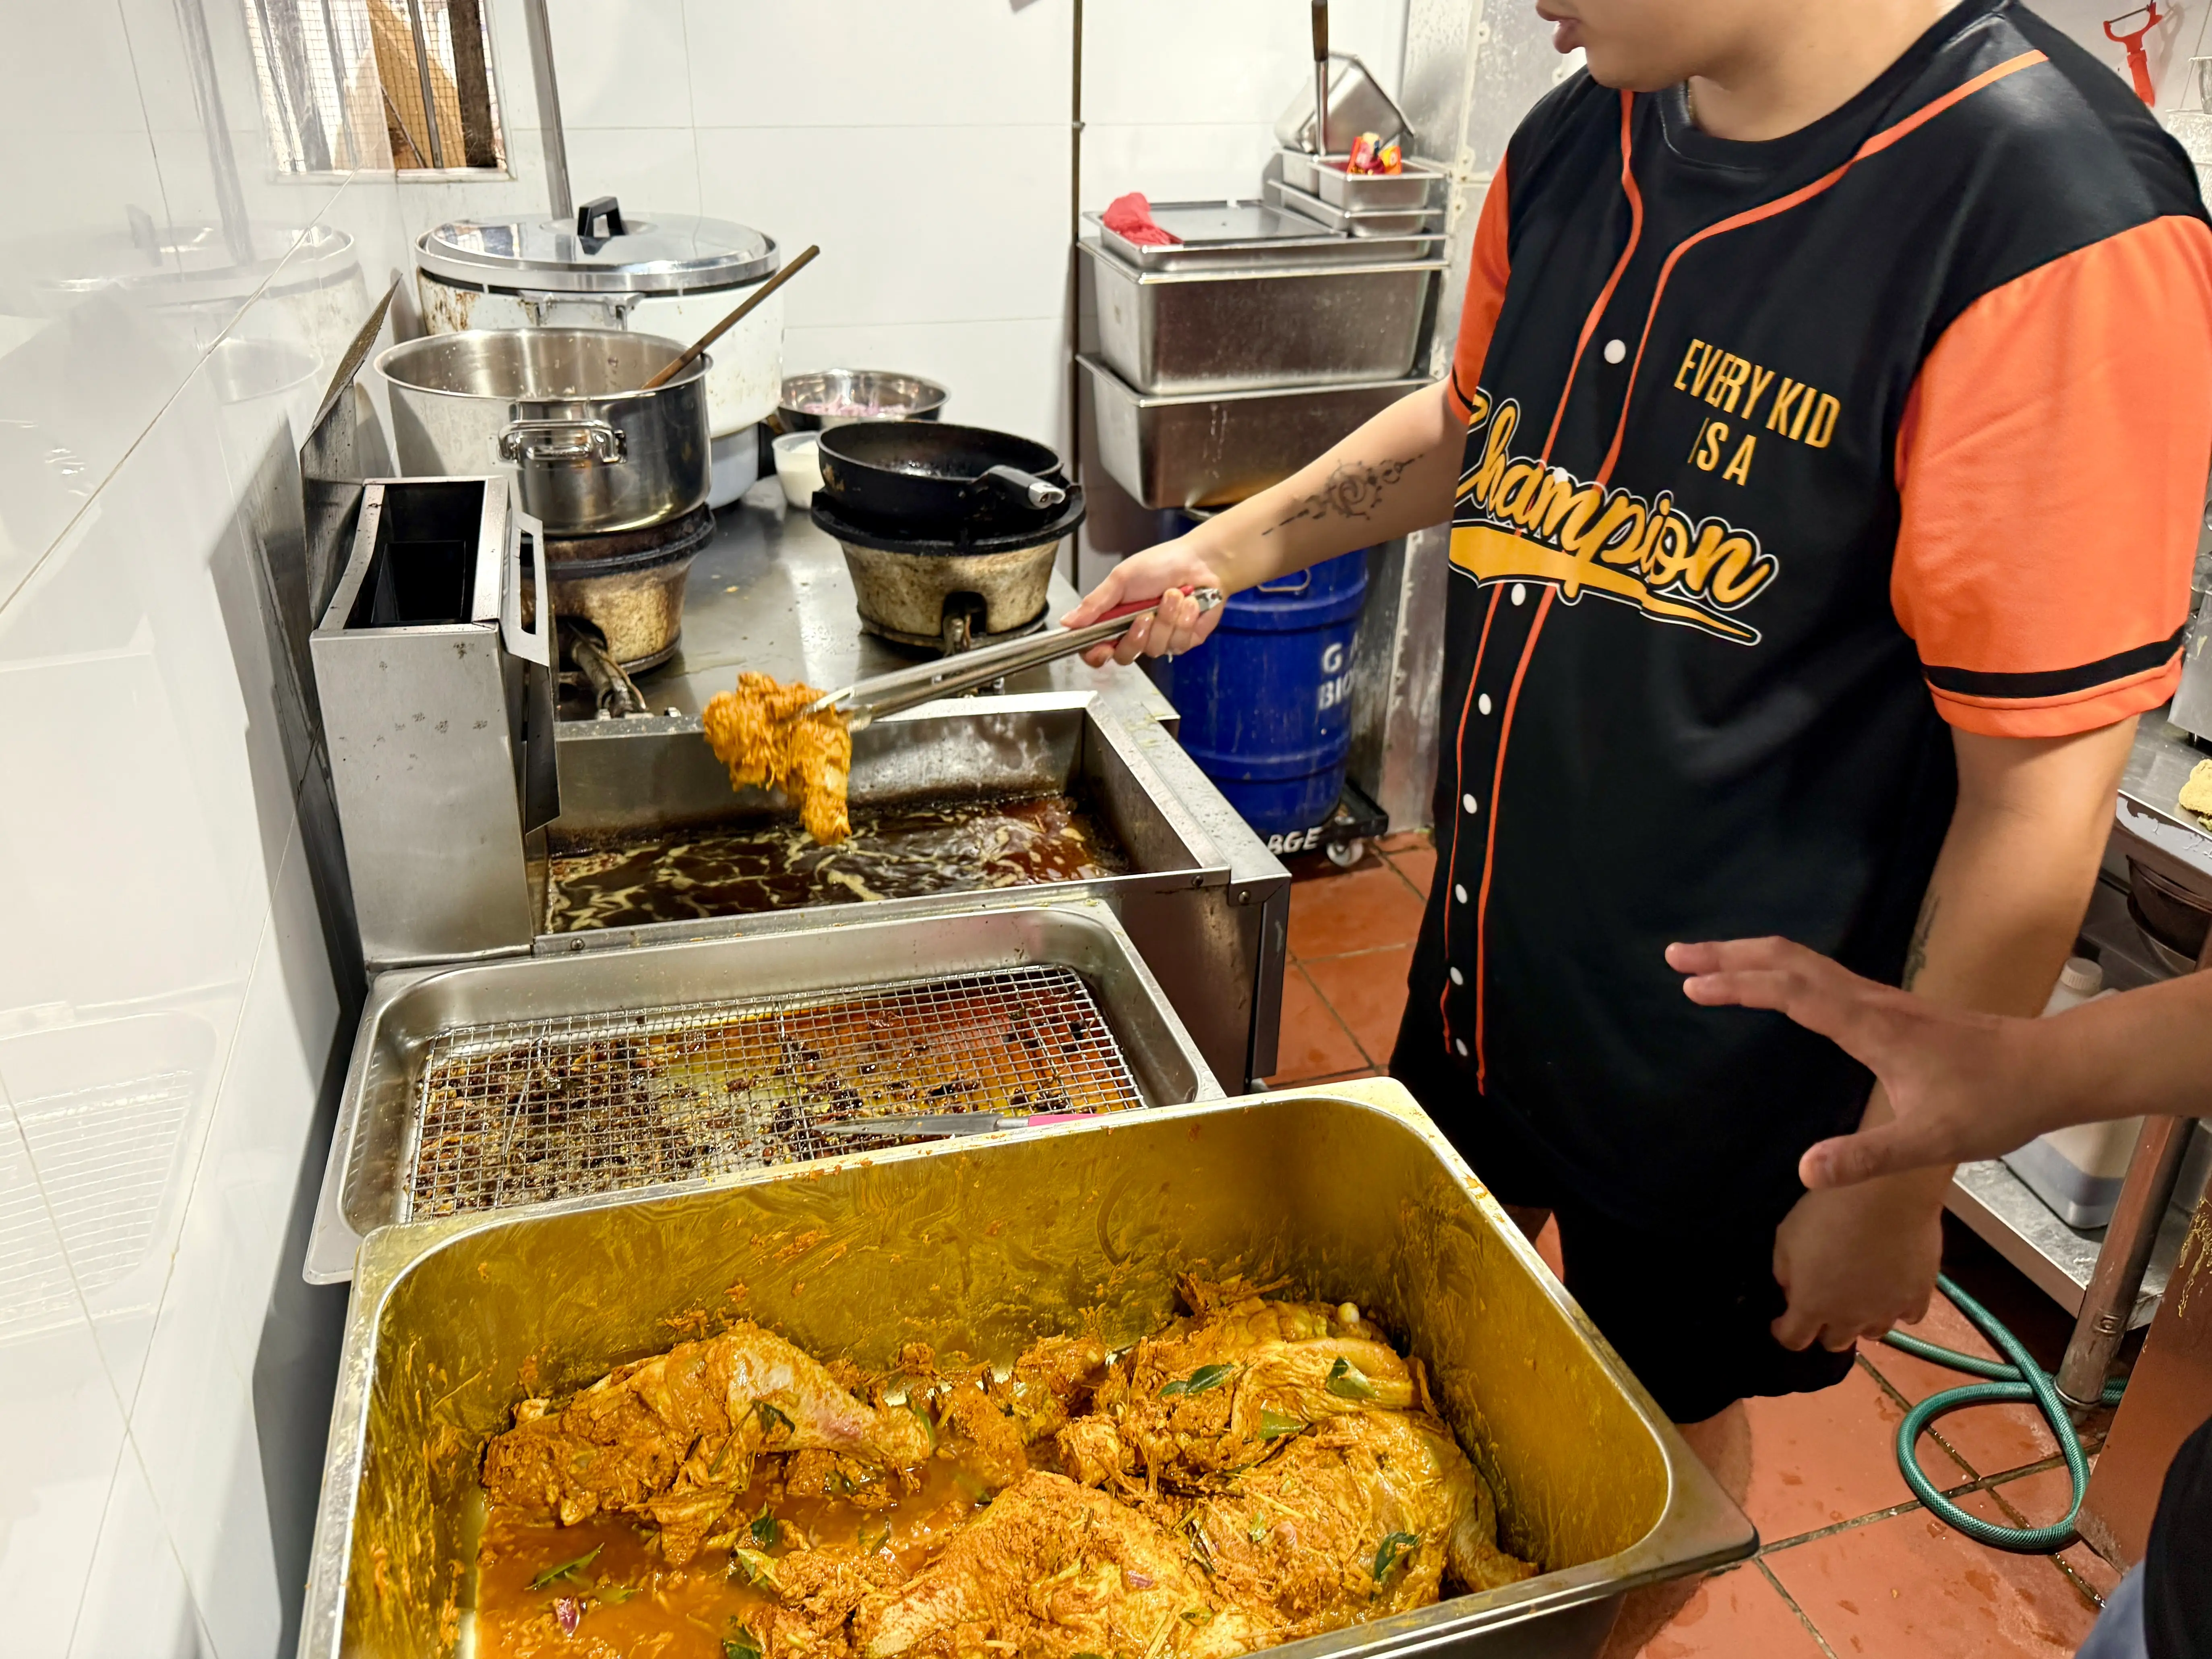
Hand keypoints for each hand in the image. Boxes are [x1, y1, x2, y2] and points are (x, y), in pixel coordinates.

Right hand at [1061, 536, 1226, 665]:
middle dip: (1136, 635)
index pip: (1096, 649)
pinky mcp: (1184, 641)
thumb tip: (1067, 621)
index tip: (1101, 649)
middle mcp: (1136, 633)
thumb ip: (1095, 603)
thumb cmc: (1162, 564)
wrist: (1201, 561)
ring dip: (1166, 618)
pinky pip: (1178, 643)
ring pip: (1154, 649)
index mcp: (1115, 619)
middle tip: (1145, 614)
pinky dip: (1185, 620)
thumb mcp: (1121, 579)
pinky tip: (1189, 602)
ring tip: (1174, 595)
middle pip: (1125, 657)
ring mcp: (1160, 639)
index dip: (1096, 654)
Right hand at [1665, 936, 2043, 1188]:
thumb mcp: (1930, 1140)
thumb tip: (1803, 1171)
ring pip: (1802, 961)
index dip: (1737, 984)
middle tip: (1675, 954)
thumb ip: (1866, 1157)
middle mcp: (1868, 1001)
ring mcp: (1878, 999)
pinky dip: (1779, 969)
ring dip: (1750, 956)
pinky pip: (1817, 974)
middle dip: (1728, 953)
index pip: (1789, 992)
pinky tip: (1770, 984)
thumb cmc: (1992, 1104)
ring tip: (1706, 961)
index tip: (1690, 984)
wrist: (2047, 1070)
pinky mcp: (1886, 1007)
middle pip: (1787, 960)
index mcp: (1868, 1026)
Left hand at [1770, 1179, 1942, 1349]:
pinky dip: (1898, 1308)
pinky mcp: (1919, 1297)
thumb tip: (1791, 1289)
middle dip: (1823, 1329)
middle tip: (1821, 1307)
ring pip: (1873, 1332)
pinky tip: (1894, 1291)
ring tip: (1859, 1300)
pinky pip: (1908, 1316)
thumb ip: (1784, 1271)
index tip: (1781, 1321)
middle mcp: (1850, 1318)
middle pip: (1834, 1342)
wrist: (1886, 1196)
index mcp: (1812, 1306)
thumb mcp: (1786, 1237)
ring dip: (1861, 1321)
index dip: (1784, 1331)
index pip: (1793, 1339)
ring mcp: (1888, 1310)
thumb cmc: (1828, 1212)